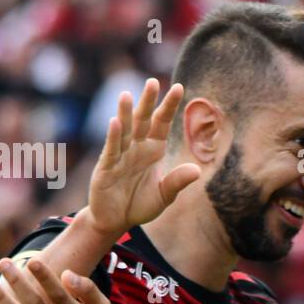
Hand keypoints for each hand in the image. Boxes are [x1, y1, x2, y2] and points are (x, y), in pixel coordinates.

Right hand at [86, 78, 200, 236]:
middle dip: (148, 102)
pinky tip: (115, 122)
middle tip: (153, 82)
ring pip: (124, 131)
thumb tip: (197, 170)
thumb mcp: (164, 195)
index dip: (169, 106)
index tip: (179, 87)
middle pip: (143, 121)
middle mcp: (136, 148)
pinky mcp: (106, 168)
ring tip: (127, 95)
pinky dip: (113, 136)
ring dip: (125, 114)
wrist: (116, 221)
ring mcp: (120, 156)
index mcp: (153, 150)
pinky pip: (111, 150)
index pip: (162, 123)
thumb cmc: (139, 205)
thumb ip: (177, 181)